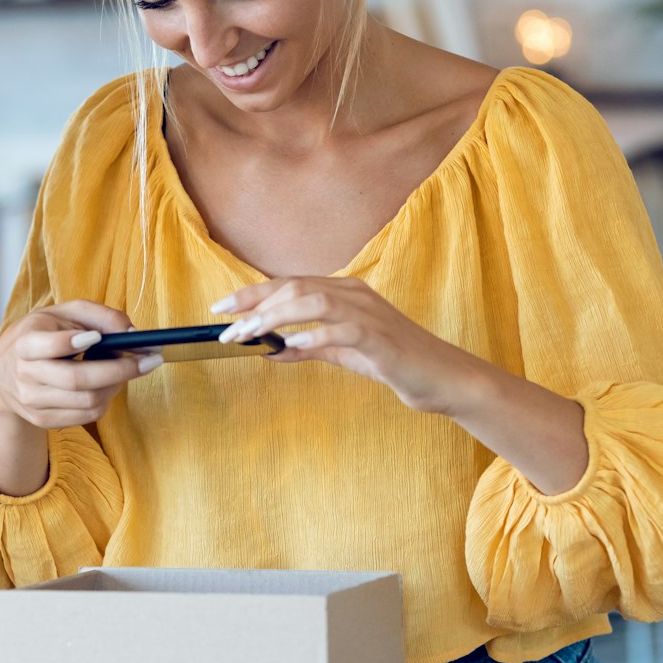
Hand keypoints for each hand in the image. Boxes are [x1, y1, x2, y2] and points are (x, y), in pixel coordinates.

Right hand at [0, 300, 158, 430]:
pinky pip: (87, 416)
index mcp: (26, 342)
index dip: (72, 342)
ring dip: (116, 385)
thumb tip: (132, 333)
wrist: (4, 373)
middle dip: (119, 370)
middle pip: (77, 380)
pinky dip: (106, 400)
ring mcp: (32, 401)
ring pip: (88, 401)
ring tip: (126, 369)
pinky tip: (108, 385)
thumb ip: (99, 315)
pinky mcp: (42, 420)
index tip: (96, 337)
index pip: (48, 346)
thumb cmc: (43, 335)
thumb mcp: (64, 314)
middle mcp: (24, 374)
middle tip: (147, 360)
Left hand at [215, 276, 483, 414]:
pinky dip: (315, 335)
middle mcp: (354, 294)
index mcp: (344, 292)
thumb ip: (308, 347)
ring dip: (277, 317)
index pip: (289, 284)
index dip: (252, 293)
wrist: (441, 378)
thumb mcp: (342, 352)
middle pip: (295, 287)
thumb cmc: (393, 362)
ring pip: (314, 300)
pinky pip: (343, 329)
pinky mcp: (381, 338)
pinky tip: (293, 345)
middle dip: (255, 307)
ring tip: (251, 336)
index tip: (221, 308)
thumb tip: (269, 349)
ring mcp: (369, 313)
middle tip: (227, 330)